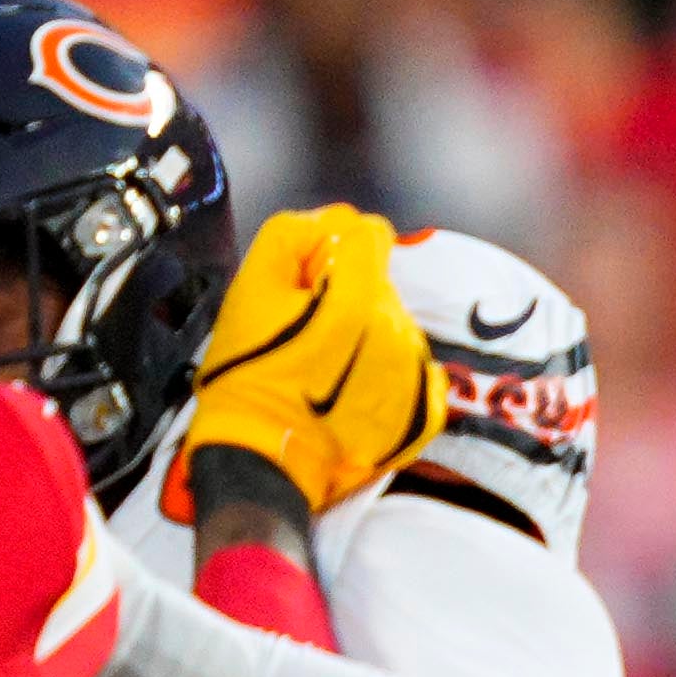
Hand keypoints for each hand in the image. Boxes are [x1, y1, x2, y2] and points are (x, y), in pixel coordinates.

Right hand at [181, 205, 440, 515]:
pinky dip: (386, 370)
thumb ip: (291, 235)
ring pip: (396, 323)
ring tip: (327, 367)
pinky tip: (352, 388)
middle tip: (308, 331)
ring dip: (367, 333)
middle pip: (381, 282)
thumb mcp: (251, 287)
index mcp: (356, 299)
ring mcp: (415, 372)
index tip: (312, 277)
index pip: (370, 234)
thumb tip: (330, 221)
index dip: (335, 245)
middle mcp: (396, 332)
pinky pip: (414, 366)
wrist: (268, 455)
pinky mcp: (425, 407)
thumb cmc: (251, 372)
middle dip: (348, 293)